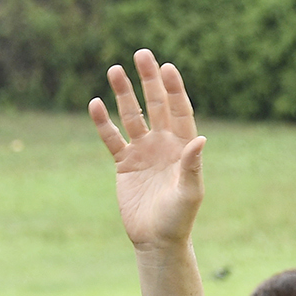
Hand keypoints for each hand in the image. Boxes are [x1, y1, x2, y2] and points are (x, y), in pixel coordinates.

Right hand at [89, 49, 205, 251]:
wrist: (157, 241)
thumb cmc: (179, 219)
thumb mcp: (189, 193)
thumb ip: (192, 165)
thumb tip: (199, 139)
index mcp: (183, 146)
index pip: (179, 110)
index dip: (174, 89)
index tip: (166, 68)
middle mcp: (163, 143)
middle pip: (156, 104)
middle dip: (148, 80)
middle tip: (142, 54)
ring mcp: (143, 151)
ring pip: (132, 115)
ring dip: (124, 94)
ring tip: (114, 70)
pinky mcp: (124, 164)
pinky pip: (112, 138)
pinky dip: (103, 122)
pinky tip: (95, 104)